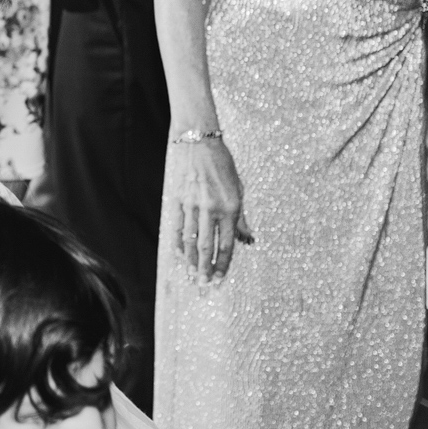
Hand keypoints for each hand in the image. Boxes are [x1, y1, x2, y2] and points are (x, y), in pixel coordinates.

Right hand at [172, 136, 251, 283]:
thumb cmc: (223, 165)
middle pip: (207, 247)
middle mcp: (211, 208)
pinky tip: (180, 256)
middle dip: (205, 269)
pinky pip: (178, 228)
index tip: (220, 279)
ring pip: (191, 241)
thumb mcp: (239, 189)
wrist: (198, 142)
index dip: (223, 264)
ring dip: (191, 261)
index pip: (226, 244)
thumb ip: (241, 218)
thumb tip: (248, 240)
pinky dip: (179, 244)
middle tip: (204, 286)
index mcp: (230, 207)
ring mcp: (192, 205)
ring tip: (192, 276)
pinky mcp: (178, 200)